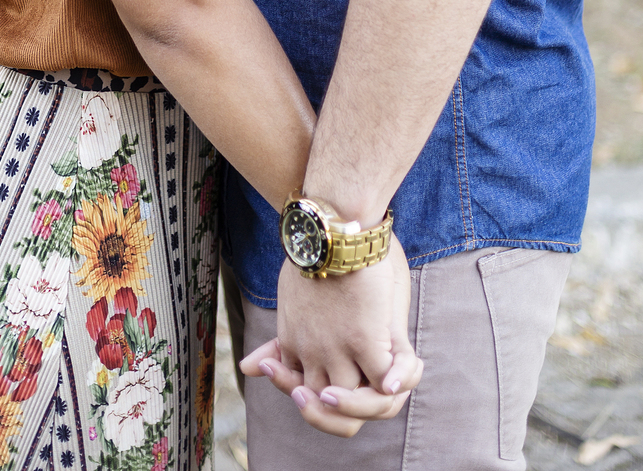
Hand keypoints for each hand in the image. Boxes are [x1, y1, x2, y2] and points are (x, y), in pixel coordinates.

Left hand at [240, 238, 421, 437]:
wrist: (328, 231)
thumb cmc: (309, 256)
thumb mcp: (286, 302)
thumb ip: (278, 341)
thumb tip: (247, 369)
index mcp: (292, 344)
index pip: (299, 389)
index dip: (313, 397)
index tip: (325, 385)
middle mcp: (311, 355)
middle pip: (326, 410)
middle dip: (340, 412)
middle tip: (357, 395)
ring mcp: (338, 351)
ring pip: (356, 404)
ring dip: (369, 402)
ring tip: (382, 388)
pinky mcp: (365, 340)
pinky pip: (382, 382)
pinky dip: (393, 383)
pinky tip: (396, 376)